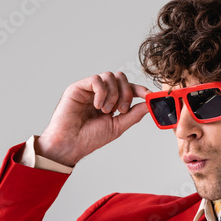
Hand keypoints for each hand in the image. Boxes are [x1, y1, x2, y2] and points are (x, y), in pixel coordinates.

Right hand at [35, 72, 150, 165]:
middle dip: (126, 93)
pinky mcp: (78, 87)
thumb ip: (134, 114)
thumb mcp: (118, 126)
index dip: (139, 89)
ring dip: (113, 95)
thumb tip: (149, 104)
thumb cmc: (90, 138)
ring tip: (105, 111)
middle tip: (121, 110)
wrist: (71, 144)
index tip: (148, 95)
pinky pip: (96, 80)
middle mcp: (100, 93)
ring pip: (109, 76)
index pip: (127, 88)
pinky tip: (97, 106)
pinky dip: (101, 93)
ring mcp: (89, 89)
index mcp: (110, 102)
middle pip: (120, 77)